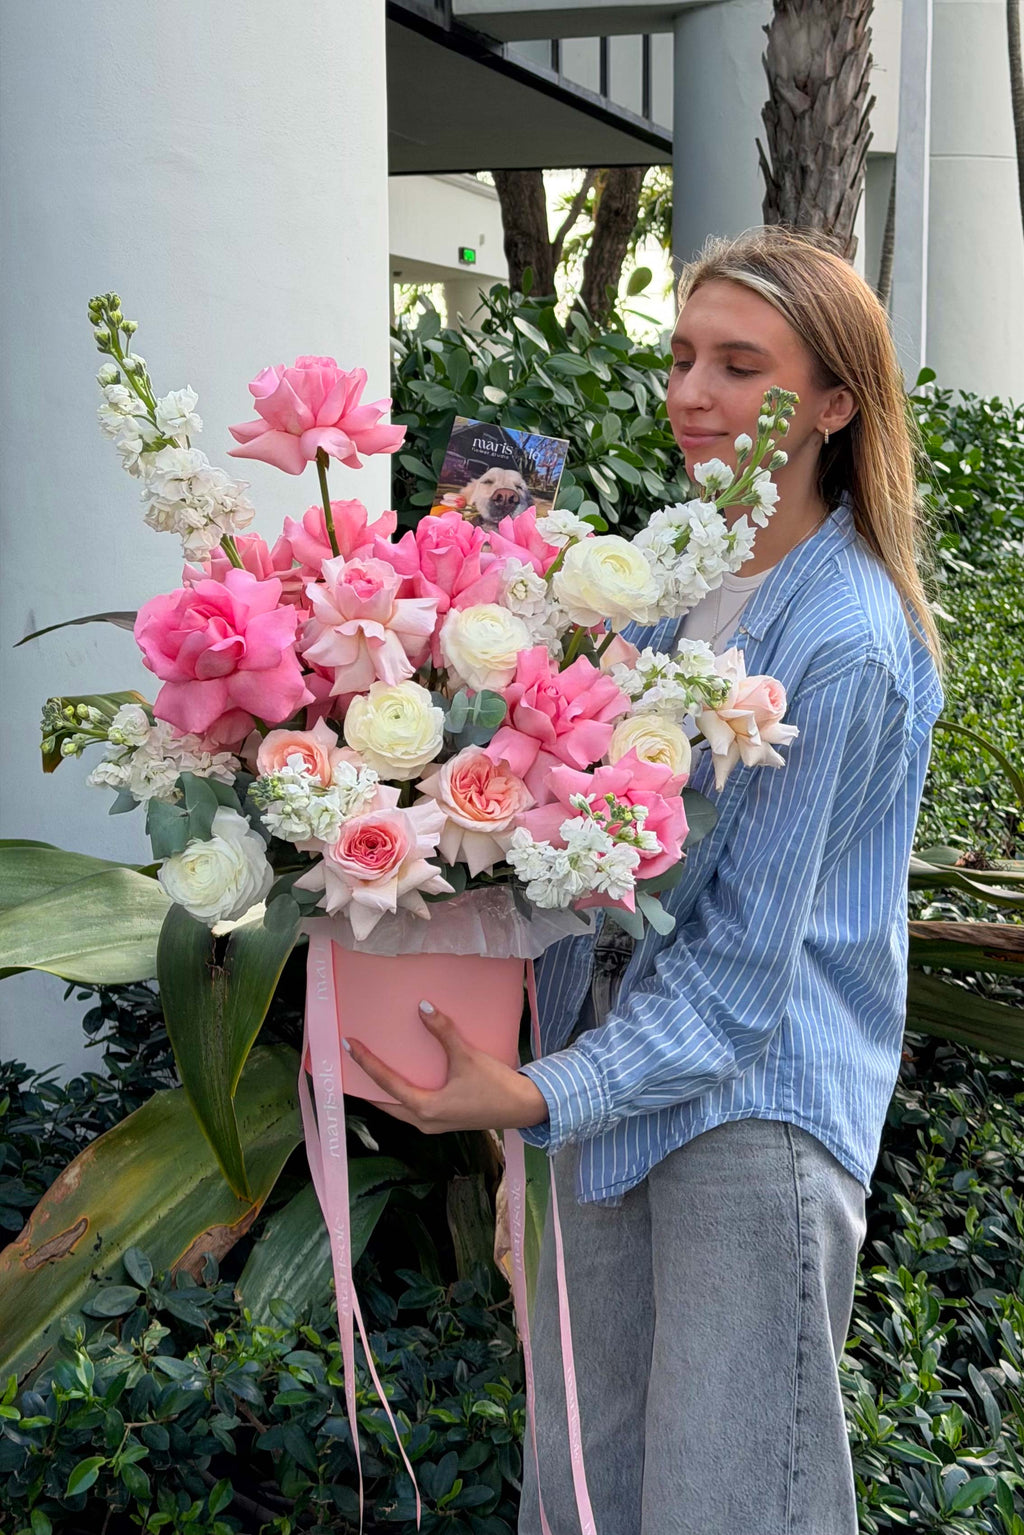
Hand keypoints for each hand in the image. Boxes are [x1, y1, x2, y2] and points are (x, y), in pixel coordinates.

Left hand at [344, 1000, 549, 1134]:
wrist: (524, 1108)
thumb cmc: (495, 1086)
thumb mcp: (467, 1056)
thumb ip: (443, 1032)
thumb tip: (423, 1007)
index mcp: (426, 1108)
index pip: (387, 1084)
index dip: (367, 1063)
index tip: (350, 1045)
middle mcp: (425, 1121)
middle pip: (385, 1103)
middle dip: (366, 1085)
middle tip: (352, 1064)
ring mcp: (434, 1125)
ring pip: (398, 1109)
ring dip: (384, 1092)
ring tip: (371, 1072)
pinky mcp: (445, 1121)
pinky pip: (412, 1109)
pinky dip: (401, 1095)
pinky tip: (403, 1080)